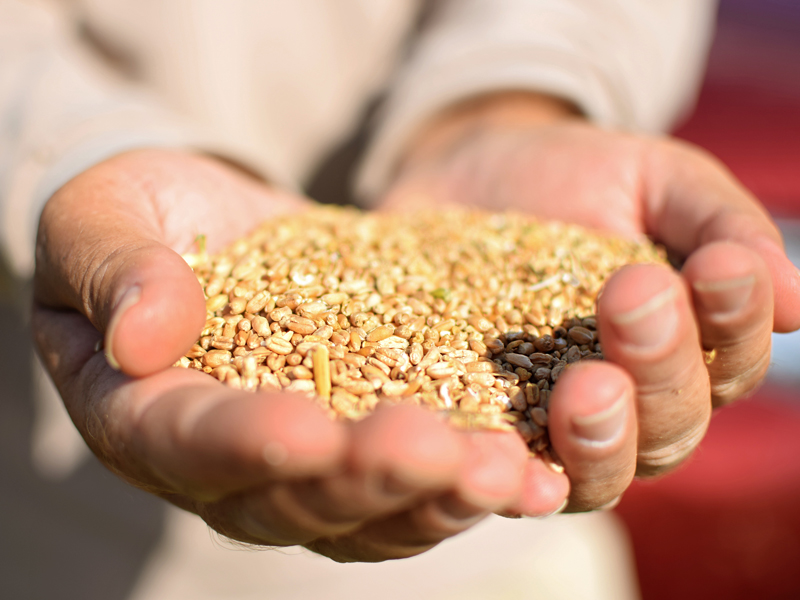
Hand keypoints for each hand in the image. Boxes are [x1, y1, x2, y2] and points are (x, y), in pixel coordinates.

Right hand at [32, 148, 567, 562]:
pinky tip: (538, 469)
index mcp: (148, 418)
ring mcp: (316, 463)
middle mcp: (236, 465)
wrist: (218, 222)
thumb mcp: (103, 218)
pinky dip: (478, 479)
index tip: (302, 427)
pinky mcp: (378, 435)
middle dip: (367, 478)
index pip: (188, 446)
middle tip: (431, 448)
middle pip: (298, 499)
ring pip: (377, 512)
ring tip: (506, 470)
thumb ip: (114, 271)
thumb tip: (140, 337)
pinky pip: (427, 479)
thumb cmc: (146, 216)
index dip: (243, 445)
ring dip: (441, 496)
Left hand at [379, 92, 799, 510]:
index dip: (734, 317)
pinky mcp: (488, 432)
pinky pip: (506, 471)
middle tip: (635, 299)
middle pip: (671, 423)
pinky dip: (512, 473)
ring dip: (602, 434)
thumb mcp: (656, 180)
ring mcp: (558, 427)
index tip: (719, 265)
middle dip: (662, 364)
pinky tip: (504, 451)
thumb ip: (719, 224)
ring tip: (588, 385)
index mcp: (689, 347)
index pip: (730, 356)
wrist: (472, 180)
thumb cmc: (578, 180)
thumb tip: (792, 299)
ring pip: (602, 469)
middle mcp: (635, 404)